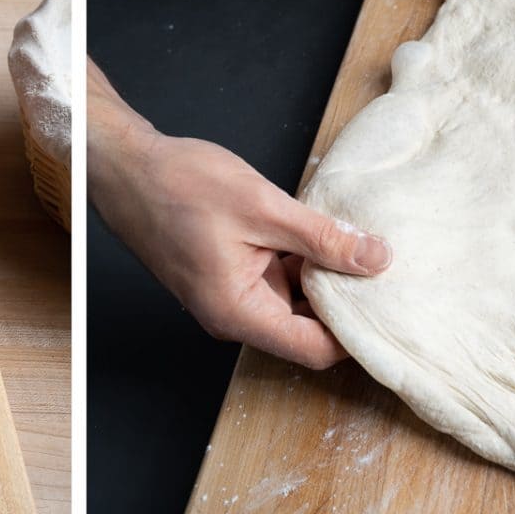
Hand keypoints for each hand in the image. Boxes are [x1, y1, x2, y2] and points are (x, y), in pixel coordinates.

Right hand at [92, 126, 390, 369]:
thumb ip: (323, 238)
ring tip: (352, 240)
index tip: (387, 302)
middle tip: (381, 263)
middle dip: (343, 297)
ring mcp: (229, 294)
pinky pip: (275, 277)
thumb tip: (376, 259)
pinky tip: (317, 229)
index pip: (314, 348)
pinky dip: (298, 257)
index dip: (354, 331)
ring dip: (321, 273)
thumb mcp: (263, 207)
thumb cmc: (178, 185)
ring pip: (292, 299)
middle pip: (306, 327)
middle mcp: (233, 314)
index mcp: (238, 312)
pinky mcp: (227, 272)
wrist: (127, 166)